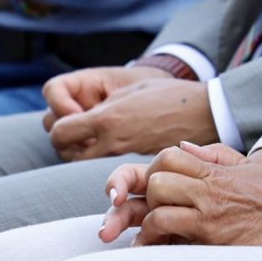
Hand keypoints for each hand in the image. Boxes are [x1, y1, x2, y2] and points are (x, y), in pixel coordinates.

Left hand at [47, 73, 214, 160]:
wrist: (203, 114)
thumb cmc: (170, 95)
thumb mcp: (131, 90)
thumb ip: (104, 105)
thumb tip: (83, 115)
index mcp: (108, 119)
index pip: (58, 132)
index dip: (58, 125)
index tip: (70, 118)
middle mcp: (111, 142)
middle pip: (65, 153)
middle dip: (66, 143)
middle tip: (79, 132)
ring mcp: (123, 158)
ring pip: (82, 164)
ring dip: (81, 153)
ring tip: (95, 140)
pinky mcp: (135, 168)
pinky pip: (106, 170)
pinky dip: (101, 163)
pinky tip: (114, 150)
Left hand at [99, 142, 261, 249]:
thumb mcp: (248, 166)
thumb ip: (215, 154)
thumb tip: (184, 146)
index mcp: (216, 170)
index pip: (169, 156)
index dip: (157, 169)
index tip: (163, 187)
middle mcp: (209, 188)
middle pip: (157, 180)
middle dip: (150, 196)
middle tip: (159, 210)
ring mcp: (209, 213)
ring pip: (157, 207)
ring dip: (152, 221)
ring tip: (160, 233)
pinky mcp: (212, 237)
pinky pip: (169, 232)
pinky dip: (159, 240)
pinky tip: (166, 248)